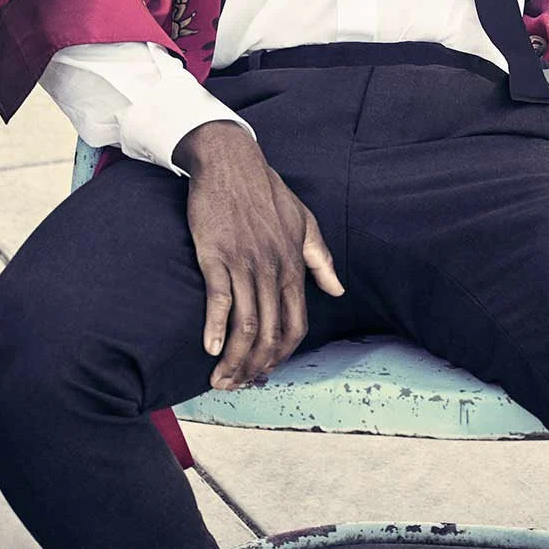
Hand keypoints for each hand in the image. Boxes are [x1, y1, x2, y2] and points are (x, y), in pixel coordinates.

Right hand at [177, 122, 345, 387]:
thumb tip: (338, 290)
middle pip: (269, 333)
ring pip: (245, 324)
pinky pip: (219, 300)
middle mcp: (272, 270)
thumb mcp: (304, 221)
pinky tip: (210, 349)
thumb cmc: (266, 191)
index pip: (295, 324)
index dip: (282, 354)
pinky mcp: (216, 255)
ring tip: (221, 379)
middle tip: (238, 386)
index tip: (266, 371)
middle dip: (255, 366)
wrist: (230, 161)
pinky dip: (216, 328)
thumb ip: (319, 259)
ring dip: (235, 359)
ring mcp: (245, 264)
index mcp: (293, 266)